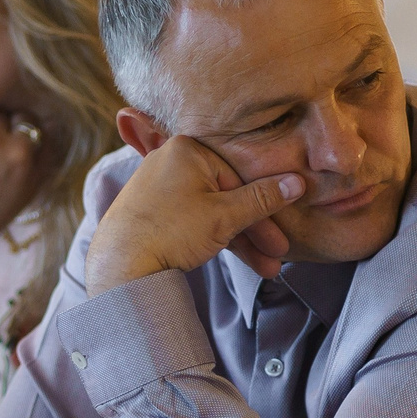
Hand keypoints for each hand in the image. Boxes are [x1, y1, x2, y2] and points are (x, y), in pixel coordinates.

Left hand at [85, 136, 303, 294]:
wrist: (119, 266)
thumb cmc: (171, 232)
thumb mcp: (225, 216)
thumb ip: (263, 199)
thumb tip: (297, 183)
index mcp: (187, 149)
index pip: (239, 176)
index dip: (266, 210)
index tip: (283, 235)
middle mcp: (170, 161)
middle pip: (226, 194)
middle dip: (255, 230)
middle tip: (277, 255)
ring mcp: (159, 187)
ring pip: (211, 211)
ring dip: (240, 240)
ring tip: (265, 269)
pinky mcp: (152, 211)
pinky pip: (193, 220)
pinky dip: (214, 239)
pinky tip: (236, 259)